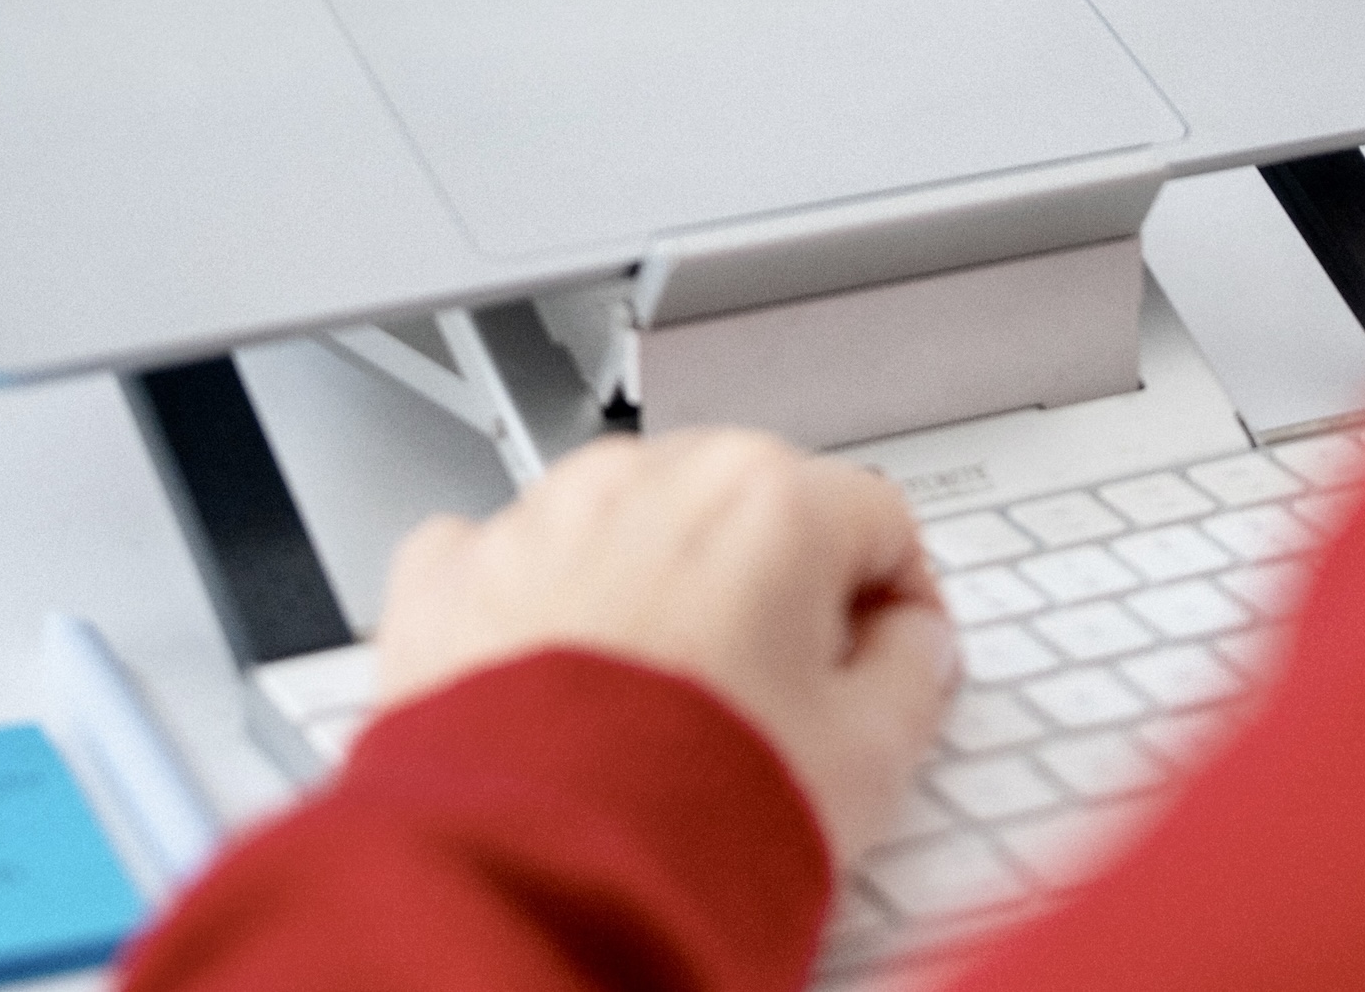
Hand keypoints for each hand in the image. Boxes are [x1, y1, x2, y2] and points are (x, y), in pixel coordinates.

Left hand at [374, 428, 956, 859]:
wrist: (537, 885)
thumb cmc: (693, 822)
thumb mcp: (870, 761)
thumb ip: (914, 674)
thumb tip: (909, 649)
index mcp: (767, 501)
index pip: (874, 519)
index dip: (893, 601)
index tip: (882, 658)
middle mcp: (647, 480)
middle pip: (743, 505)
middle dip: (767, 585)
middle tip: (773, 697)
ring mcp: (538, 518)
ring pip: (624, 522)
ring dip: (652, 585)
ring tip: (660, 709)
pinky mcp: (450, 573)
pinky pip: (510, 561)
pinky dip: (538, 608)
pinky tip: (560, 691)